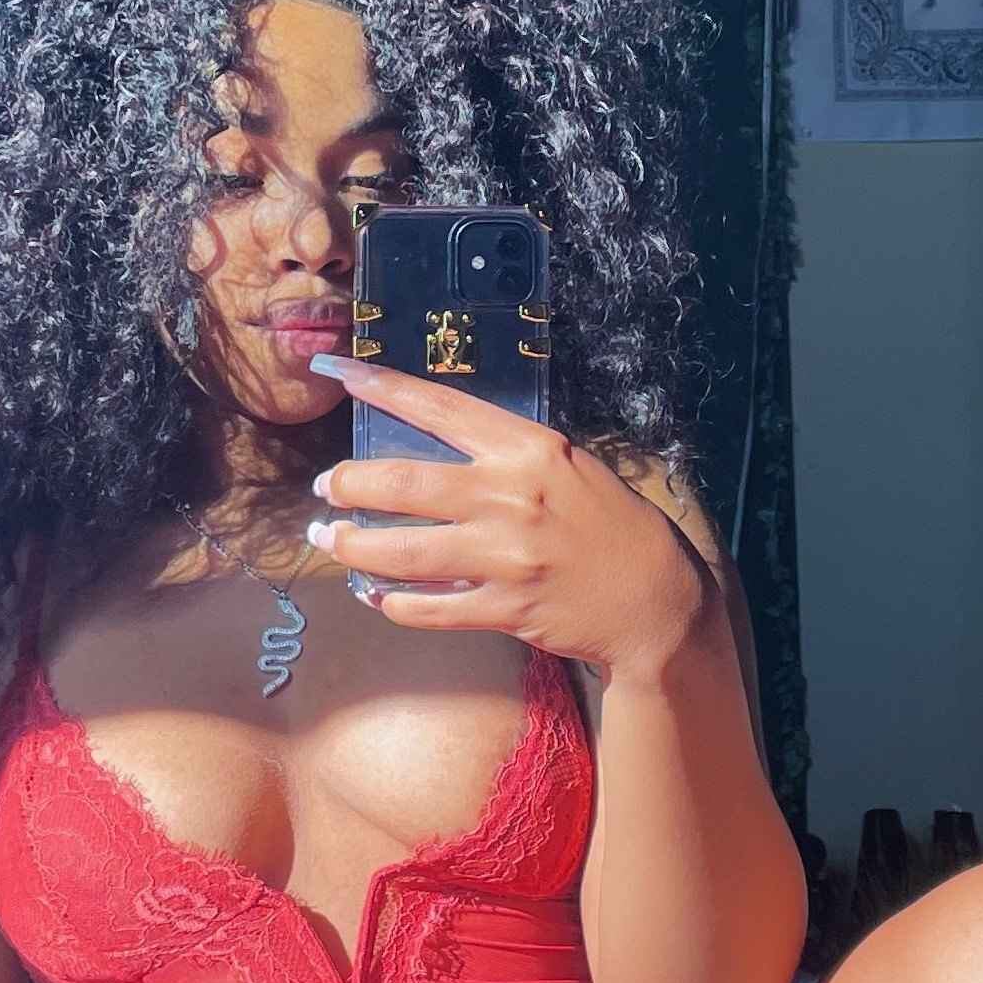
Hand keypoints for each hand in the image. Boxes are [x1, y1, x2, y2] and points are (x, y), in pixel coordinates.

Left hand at [304, 361, 710, 683]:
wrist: (655, 598)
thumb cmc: (610, 524)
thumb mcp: (567, 466)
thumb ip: (505, 455)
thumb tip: (434, 446)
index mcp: (528, 449)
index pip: (440, 408)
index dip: (381, 388)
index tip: (339, 372)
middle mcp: (511, 497)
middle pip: (401, 482)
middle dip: (348, 484)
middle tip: (327, 487)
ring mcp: (505, 558)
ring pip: (401, 551)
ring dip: (353, 545)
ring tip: (332, 539)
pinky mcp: (504, 610)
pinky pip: (426, 609)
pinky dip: (391, 601)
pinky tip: (376, 594)